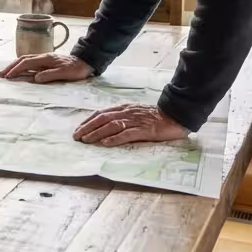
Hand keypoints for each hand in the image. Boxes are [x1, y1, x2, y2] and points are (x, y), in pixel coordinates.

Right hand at [0, 53, 92, 82]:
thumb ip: (50, 75)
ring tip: (7, 73)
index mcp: (46, 59)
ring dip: (15, 65)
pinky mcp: (46, 61)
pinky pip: (30, 62)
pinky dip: (22, 66)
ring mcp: (44, 58)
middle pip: (23, 59)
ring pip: (26, 60)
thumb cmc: (76, 69)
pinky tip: (20, 70)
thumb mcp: (65, 73)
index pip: (26, 63)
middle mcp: (43, 56)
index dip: (16, 69)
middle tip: (1, 74)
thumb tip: (35, 78)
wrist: (86, 61)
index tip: (7, 76)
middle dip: (11, 66)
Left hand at [73, 103, 188, 146]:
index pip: (102, 113)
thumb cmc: (154, 117)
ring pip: (112, 125)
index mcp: (124, 108)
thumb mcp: (135, 113)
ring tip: (86, 140)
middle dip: (88, 127)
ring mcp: (135, 121)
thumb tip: (105, 124)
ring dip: (97, 133)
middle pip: (103, 118)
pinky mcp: (144, 130)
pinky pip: (127, 134)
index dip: (88, 120)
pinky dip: (115, 138)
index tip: (78, 128)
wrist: (175, 117)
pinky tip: (105, 143)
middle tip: (77, 136)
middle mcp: (127, 113)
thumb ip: (122, 116)